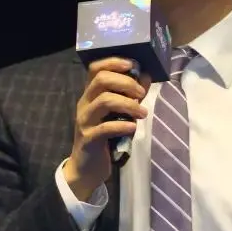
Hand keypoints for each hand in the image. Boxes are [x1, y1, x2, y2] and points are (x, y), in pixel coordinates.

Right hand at [64, 57, 150, 200]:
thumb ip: (131, 95)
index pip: (95, 68)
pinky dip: (122, 125)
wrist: (86, 168)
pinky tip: (133, 128)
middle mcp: (85, 103)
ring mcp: (85, 121)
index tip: (132, 65)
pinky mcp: (88, 138)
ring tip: (142, 112)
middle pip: (101, 80)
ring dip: (128, 104)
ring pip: (104, 101)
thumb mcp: (117, 114)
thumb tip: (146, 76)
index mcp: (90, 94)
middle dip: (126, 83)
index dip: (113, 62)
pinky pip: (105, 128)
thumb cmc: (105, 137)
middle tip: (141, 94)